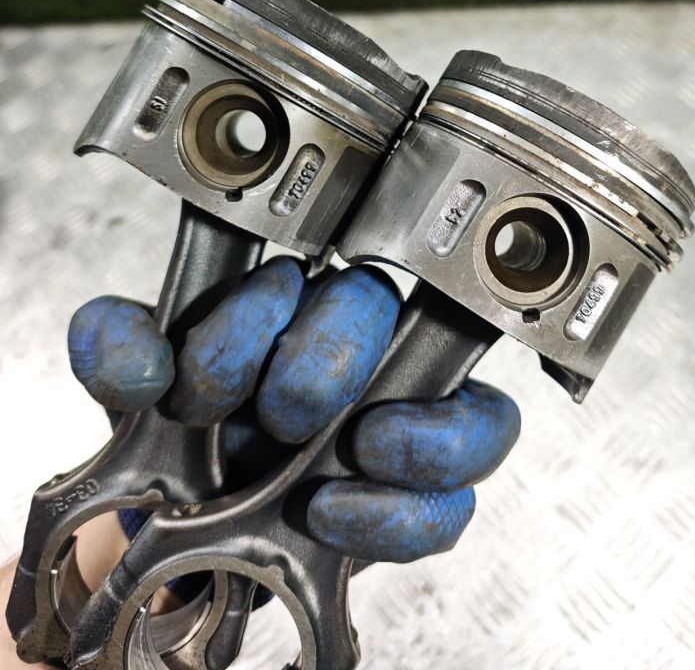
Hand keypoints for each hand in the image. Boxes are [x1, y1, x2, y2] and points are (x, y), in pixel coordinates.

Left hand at [68, 259, 519, 564]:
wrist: (188, 538)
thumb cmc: (183, 445)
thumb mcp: (136, 394)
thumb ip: (114, 350)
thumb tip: (145, 364)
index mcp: (289, 306)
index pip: (303, 262)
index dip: (257, 311)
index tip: (203, 378)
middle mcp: (359, 351)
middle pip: (384, 308)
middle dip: (324, 358)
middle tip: (278, 414)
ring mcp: (406, 430)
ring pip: (473, 413)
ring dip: (412, 435)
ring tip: (353, 451)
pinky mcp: (421, 505)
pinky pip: (452, 506)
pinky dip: (400, 513)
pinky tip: (335, 510)